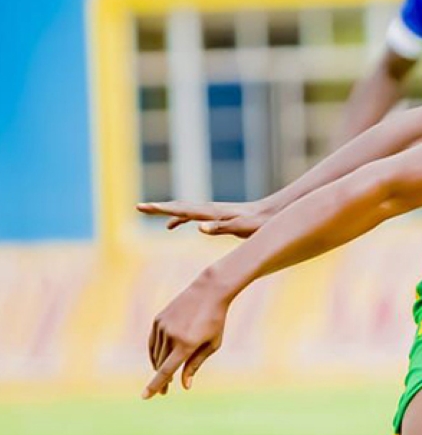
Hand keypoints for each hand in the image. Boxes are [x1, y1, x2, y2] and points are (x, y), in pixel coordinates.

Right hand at [137, 199, 274, 237]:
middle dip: (158, 207)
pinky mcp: (216, 216)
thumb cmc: (257, 223)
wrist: (271, 214)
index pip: (181, 210)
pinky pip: (191, 215)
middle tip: (138, 207)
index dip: (161, 209)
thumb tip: (198, 228)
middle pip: (178, 206)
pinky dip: (178, 218)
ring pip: (183, 209)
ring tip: (147, 212)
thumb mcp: (240, 228)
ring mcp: (212, 211)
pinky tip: (172, 226)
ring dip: (165, 211)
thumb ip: (220, 228)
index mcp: (211, 212)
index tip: (142, 207)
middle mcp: (209, 209)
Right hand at [142, 277, 231, 398]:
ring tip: (168, 374)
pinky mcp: (158, 320)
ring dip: (160, 365)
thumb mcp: (212, 344)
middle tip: (165, 392)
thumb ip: (195, 364)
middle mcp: (171, 335)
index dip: (155, 385)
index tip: (145, 397)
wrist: (208, 291)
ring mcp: (163, 327)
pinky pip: (153, 342)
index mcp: (186, 344)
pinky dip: (156, 352)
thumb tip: (184, 385)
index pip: (166, 370)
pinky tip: (160, 358)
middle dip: (163, 379)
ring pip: (156, 354)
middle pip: (161, 364)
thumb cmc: (215, 320)